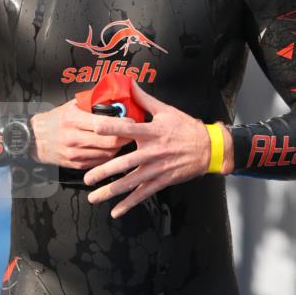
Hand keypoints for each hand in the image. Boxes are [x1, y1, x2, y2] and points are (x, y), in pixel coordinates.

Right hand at [29, 98, 127, 168]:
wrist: (34, 139)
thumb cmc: (56, 120)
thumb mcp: (72, 106)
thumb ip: (93, 103)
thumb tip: (116, 101)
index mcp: (73, 120)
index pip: (105, 124)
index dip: (123, 124)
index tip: (133, 121)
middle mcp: (73, 138)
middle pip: (110, 142)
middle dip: (126, 138)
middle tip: (134, 133)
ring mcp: (75, 153)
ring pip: (108, 154)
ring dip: (119, 148)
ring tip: (124, 140)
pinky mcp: (76, 164)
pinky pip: (100, 162)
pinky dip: (109, 155)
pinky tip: (111, 148)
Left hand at [83, 84, 233, 218]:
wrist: (208, 148)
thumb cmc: (186, 128)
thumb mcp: (167, 111)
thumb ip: (144, 99)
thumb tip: (129, 83)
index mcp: (152, 132)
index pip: (129, 129)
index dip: (113, 128)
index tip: (95, 127)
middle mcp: (153, 152)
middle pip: (126, 163)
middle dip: (105, 172)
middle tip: (87, 177)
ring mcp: (157, 169)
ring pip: (131, 182)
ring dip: (111, 191)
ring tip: (93, 197)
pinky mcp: (162, 180)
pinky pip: (143, 194)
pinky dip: (130, 204)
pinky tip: (116, 211)